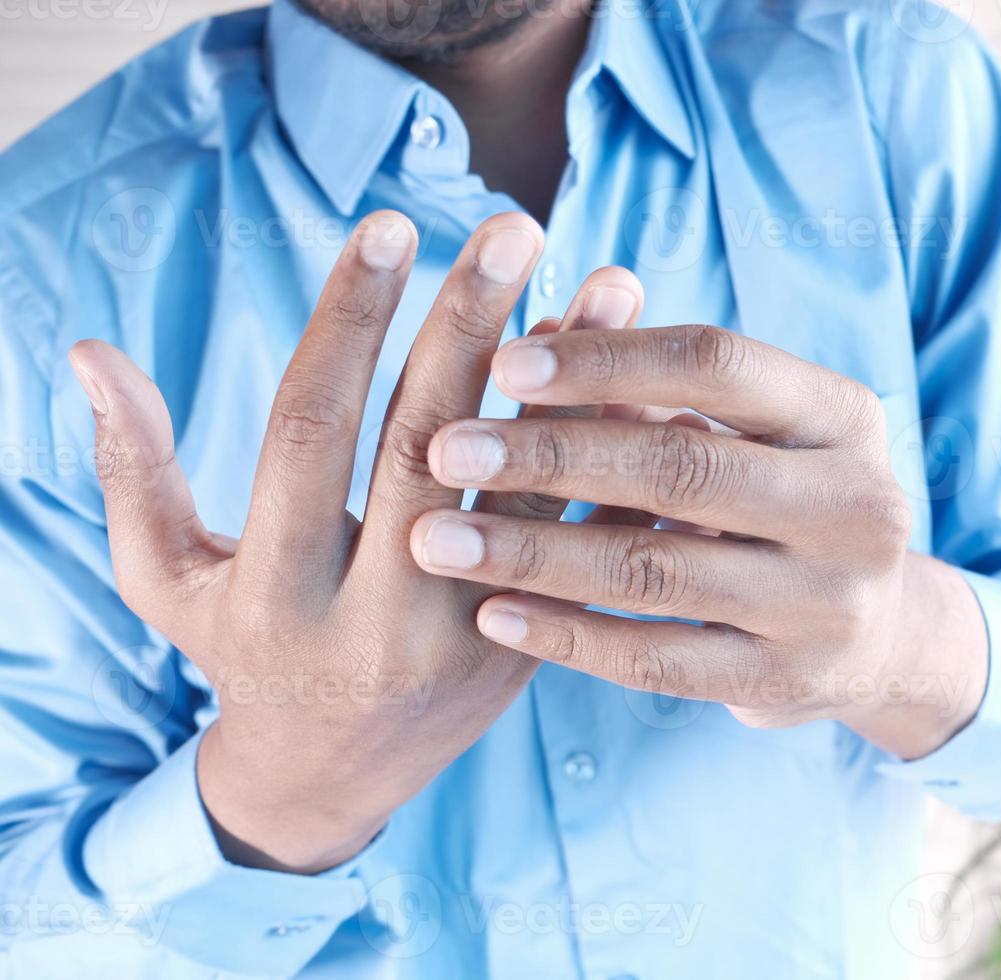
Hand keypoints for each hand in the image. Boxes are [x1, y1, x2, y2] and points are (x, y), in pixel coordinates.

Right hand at [69, 211, 645, 871]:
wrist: (333, 781)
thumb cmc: (244, 653)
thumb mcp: (168, 580)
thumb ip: (134, 471)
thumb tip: (90, 353)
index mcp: (276, 592)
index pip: (310, 431)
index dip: (346, 323)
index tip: (387, 227)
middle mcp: (376, 618)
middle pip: (426, 450)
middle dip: (469, 331)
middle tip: (514, 228)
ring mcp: (468, 637)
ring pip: (527, 499)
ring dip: (572, 388)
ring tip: (611, 287)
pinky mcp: (534, 643)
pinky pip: (586, 544)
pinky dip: (613, 459)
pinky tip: (645, 381)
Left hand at [408, 325, 987, 758]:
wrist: (883, 633)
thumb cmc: (782, 501)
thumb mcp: (754, 433)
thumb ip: (658, 391)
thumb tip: (537, 329)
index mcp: (844, 416)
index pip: (718, 364)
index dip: (605, 359)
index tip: (500, 361)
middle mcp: (856, 507)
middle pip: (683, 467)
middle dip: (550, 457)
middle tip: (443, 449)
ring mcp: (829, 606)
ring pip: (656, 570)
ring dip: (532, 552)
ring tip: (433, 538)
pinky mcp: (786, 684)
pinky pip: (656, 660)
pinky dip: (566, 636)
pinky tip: (491, 614)